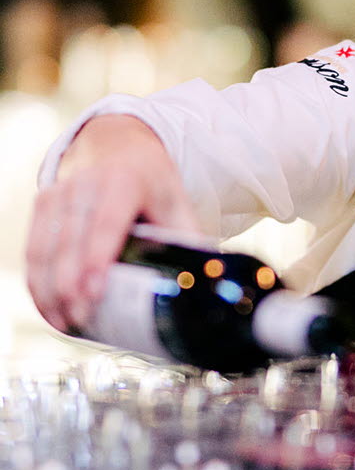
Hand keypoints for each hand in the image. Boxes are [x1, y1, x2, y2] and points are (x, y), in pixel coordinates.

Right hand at [26, 114, 200, 332]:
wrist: (121, 147)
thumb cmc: (153, 184)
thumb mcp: (177, 203)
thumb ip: (188, 239)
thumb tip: (205, 281)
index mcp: (125, 182)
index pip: (108, 224)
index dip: (97, 260)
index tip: (95, 293)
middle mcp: (86, 184)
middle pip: (72, 240)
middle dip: (70, 285)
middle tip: (80, 319)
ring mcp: (60, 192)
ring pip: (46, 246)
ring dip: (48, 289)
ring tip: (64, 322)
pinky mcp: (43, 202)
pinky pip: (34, 246)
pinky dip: (36, 280)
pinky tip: (47, 306)